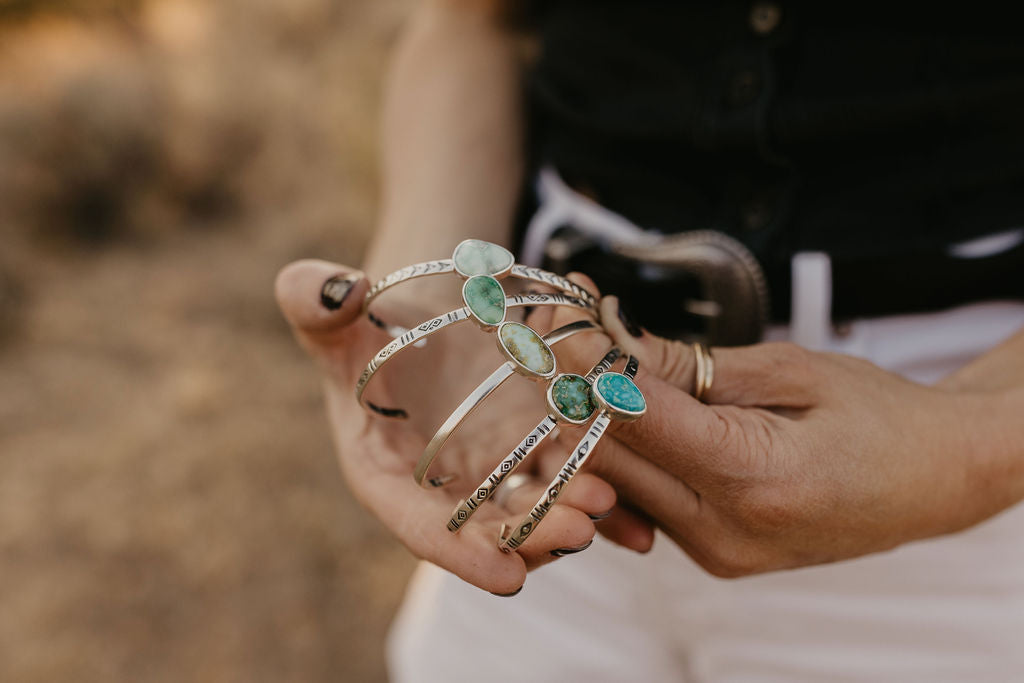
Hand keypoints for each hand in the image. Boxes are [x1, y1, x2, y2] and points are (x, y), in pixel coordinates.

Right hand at [275, 260, 651, 593]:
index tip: (507, 577)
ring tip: (611, 503)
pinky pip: (568, 476)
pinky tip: (640, 511)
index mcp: (388, 475)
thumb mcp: (335, 315)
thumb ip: (317, 305)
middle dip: (535, 535)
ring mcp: (492, 471)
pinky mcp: (532, 450)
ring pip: (536, 505)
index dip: (462, 553)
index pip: (421, 525)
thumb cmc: (368, 324)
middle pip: (491, 526)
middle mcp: (444, 487)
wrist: (418, 314)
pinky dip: (603, 497)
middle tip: (581, 528)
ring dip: (573, 513)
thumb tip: (334, 290)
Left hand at [548, 276, 1009, 576]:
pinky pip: (644, 500)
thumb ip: (694, 366)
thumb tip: (612, 344)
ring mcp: (716, 553)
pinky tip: (624, 406)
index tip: (560, 321)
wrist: (933, 480)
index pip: (637, 419)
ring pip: (618, 481)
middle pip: (610, 457)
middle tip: (563, 331)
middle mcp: (725, 532)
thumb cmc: (877, 416)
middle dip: (578, 391)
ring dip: (592, 421)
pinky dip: (626, 451)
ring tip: (589, 358)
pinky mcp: (713, 556)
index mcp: (754, 480)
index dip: (587, 366)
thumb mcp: (791, 370)